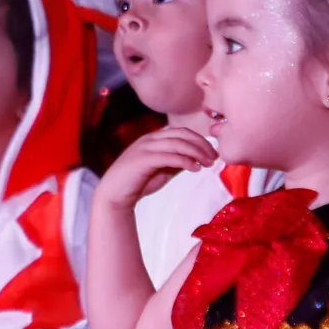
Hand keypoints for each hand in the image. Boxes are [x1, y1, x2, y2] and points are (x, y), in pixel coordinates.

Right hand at [98, 128, 215, 208]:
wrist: (114, 196)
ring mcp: (145, 148)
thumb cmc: (138, 183)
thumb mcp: (162, 170)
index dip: (200, 140)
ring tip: (208, 164)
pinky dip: (185, 161)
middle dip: (202, 144)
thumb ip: (176, 162)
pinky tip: (195, 169)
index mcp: (153, 138)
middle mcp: (149, 139)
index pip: (182, 132)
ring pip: (177, 143)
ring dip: (197, 152)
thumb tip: (197, 159)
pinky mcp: (143, 160)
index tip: (213, 153)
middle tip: (215, 158)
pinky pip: (169, 156)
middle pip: (182, 134)